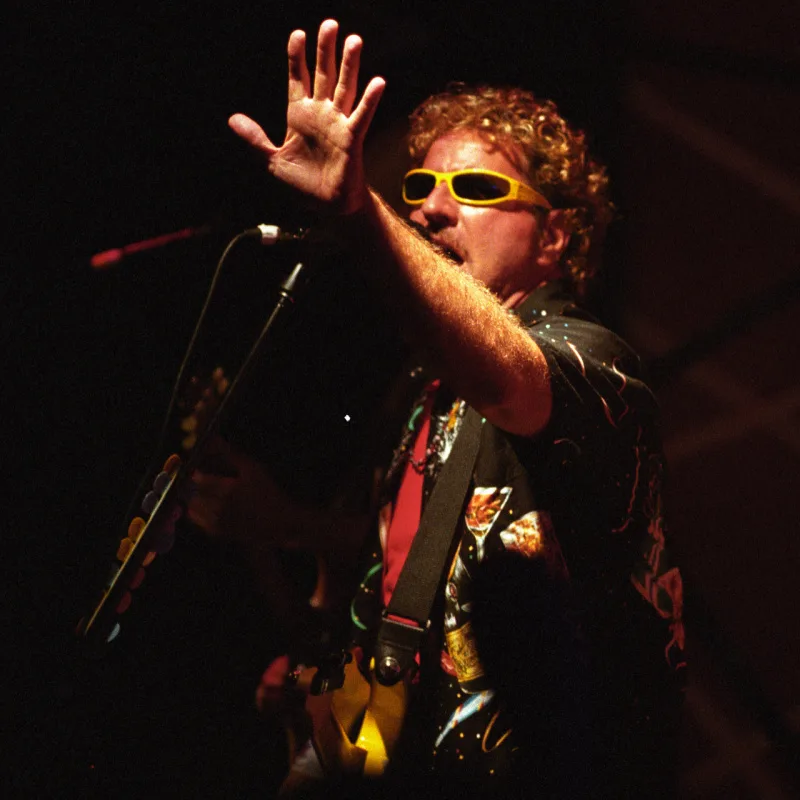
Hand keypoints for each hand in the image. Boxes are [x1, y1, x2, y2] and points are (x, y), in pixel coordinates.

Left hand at [187, 435, 282, 542]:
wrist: (278, 522)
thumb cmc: (267, 492)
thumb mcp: (252, 469)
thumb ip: (230, 453)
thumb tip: (212, 438)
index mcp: (227, 490)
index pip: (197, 478)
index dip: (195, 471)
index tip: (199, 467)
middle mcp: (218, 508)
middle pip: (190, 492)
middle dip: (192, 484)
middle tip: (200, 478)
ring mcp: (216, 522)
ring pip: (190, 506)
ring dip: (193, 496)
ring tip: (205, 491)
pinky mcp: (215, 532)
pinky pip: (195, 518)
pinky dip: (197, 509)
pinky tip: (210, 503)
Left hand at [229, 19, 384, 214]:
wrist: (325, 207)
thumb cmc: (302, 185)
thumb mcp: (271, 162)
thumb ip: (254, 139)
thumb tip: (233, 119)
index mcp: (299, 116)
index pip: (297, 79)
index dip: (297, 57)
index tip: (298, 34)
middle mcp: (320, 115)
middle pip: (324, 75)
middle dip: (325, 50)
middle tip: (329, 24)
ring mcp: (338, 125)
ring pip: (345, 88)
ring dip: (349, 65)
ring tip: (354, 40)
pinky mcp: (351, 139)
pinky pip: (361, 116)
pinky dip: (370, 100)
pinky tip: (377, 82)